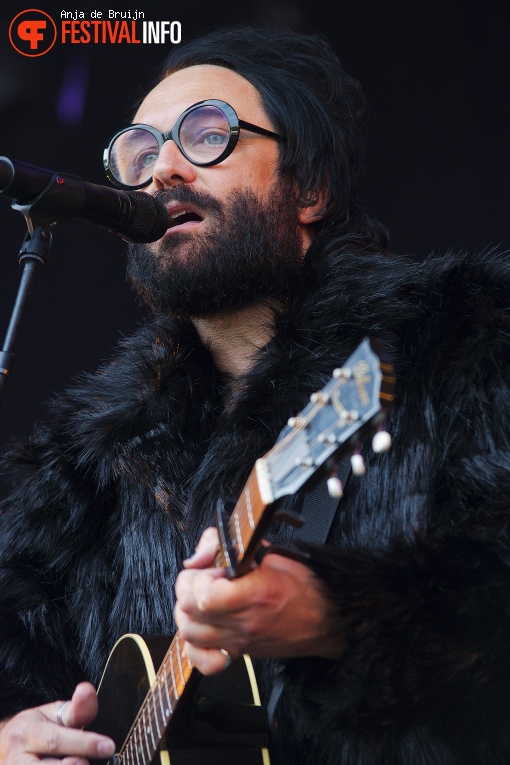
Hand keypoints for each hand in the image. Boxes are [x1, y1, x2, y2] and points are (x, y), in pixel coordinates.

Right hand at [0, 682, 114, 763]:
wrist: (6, 747)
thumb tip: (87, 690)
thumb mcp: (53, 715)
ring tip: (79, 762)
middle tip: (87, 761)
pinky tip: (72, 764)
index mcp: (28, 733)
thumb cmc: (37, 729)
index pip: (56, 740)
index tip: (108, 746)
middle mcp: (18, 758)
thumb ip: (75, 709)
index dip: (85, 744)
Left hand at [175, 527, 338, 674]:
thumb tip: (201, 555)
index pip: (205, 595)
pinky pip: (203, 661)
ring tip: (202, 598)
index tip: (212, 567)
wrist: (328, 619)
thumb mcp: (273, 553)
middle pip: (188, 611)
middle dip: (188, 587)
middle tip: (204, 577)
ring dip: (188, 612)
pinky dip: (195, 646)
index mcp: (255, 594)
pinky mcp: (240, 652)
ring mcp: (239, 640)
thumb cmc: (306, 587)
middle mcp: (244, 621)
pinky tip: (205, 628)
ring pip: (189, 634)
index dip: (199, 576)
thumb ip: (232, 548)